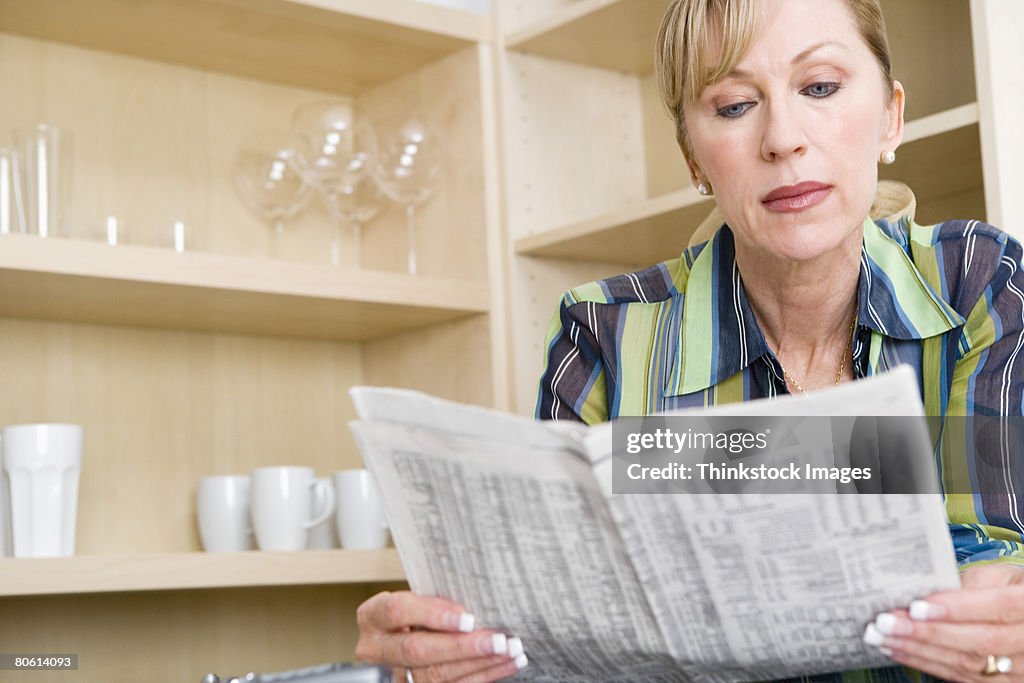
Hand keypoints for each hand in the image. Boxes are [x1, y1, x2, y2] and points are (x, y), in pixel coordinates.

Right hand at [354, 590, 527, 681]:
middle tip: (497, 640)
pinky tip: (505, 663)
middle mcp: (377, 648)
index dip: (433, 614)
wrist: (401, 635)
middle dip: (462, 646)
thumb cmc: (414, 610)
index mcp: (373, 616)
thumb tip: (476, 601)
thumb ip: (435, 600)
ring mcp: (395, 673)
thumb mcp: (416, 597)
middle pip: (417, 650)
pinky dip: (484, 674)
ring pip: (436, 674)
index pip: (398, 611)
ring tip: (509, 650)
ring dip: (480, 663)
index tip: (467, 618)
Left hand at [864, 564, 1023, 680]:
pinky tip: (898, 650)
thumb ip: (971, 583)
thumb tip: (927, 592)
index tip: (917, 607)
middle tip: (886, 623)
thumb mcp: (999, 575)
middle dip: (927, 633)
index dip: (957, 608)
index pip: (997, 607)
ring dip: (918, 650)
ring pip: (968, 663)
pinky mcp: (998, 682)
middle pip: (979, 641)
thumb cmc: (1009, 590)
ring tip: (883, 636)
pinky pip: (961, 676)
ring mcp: (1018, 667)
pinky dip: (925, 663)